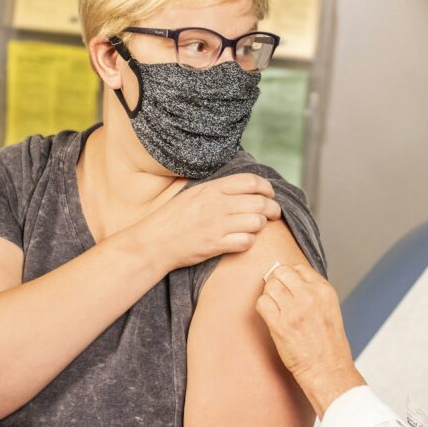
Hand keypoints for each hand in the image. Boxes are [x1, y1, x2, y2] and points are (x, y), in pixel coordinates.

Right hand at [132, 173, 280, 270]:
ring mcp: (217, 225)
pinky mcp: (216, 245)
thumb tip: (242, 185)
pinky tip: (243, 240)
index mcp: (212, 188)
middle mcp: (216, 204)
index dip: (267, 188)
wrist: (153, 242)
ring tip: (256, 228)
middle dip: (273, 208)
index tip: (270, 194)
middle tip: (274, 214)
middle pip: (260, 202)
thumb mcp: (193, 194)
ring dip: (261, 226)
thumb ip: (216, 189)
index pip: (251, 181)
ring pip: (257, 222)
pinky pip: (246, 242)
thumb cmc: (173, 218)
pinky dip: (249, 242)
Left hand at [255, 264, 364, 415]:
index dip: (289, 276)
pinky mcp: (280, 324)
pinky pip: (261, 303)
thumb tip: (290, 280)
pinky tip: (271, 317)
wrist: (328, 369)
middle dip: (276, 281)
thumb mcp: (330, 309)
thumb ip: (313, 292)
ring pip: (269, 286)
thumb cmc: (329, 344)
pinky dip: (263, 308)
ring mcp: (294, 310)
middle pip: (281, 272)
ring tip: (276, 309)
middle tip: (278, 295)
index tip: (287, 286)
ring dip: (269, 295)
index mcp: (324, 291)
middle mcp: (310, 296)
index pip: (299, 268)